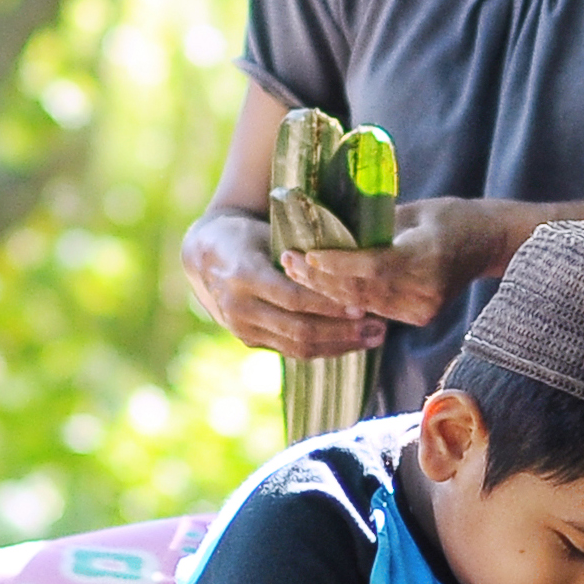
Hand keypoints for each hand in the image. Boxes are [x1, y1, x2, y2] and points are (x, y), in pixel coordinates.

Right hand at [186, 211, 388, 360]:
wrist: (205, 257)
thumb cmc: (249, 235)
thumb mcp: (270, 232)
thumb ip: (303, 250)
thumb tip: (355, 257)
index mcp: (244, 274)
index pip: (294, 298)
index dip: (330, 305)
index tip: (364, 305)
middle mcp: (239, 307)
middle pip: (299, 329)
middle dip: (343, 331)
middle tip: (379, 326)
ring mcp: (241, 328)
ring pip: (297, 347)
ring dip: (339, 345)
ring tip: (372, 338)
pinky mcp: (249, 340)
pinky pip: (290, 350)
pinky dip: (323, 348)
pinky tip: (349, 342)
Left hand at [279, 198, 500, 331]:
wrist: (488, 242)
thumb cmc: (448, 216)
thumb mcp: (413, 211)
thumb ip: (375, 224)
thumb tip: (326, 225)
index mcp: (427, 255)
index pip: (373, 266)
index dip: (336, 264)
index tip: (305, 254)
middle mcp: (426, 289)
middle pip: (362, 290)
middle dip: (320, 278)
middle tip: (288, 260)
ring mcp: (424, 308)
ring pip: (362, 304)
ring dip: (326, 290)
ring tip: (295, 272)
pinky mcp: (420, 318)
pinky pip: (374, 310)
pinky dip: (346, 299)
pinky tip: (320, 287)